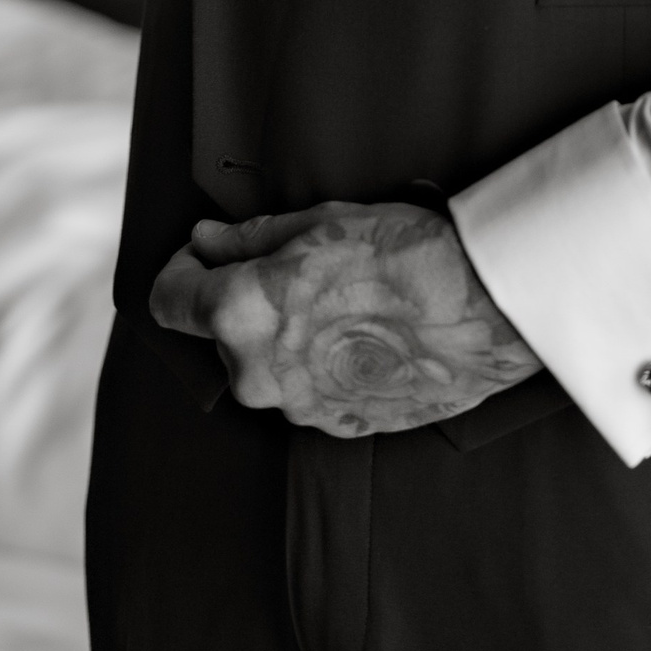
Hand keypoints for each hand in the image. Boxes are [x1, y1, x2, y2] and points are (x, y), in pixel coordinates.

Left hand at [148, 202, 540, 436]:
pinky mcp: (337, 427)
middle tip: (297, 265)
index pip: (167, 301)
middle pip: (222, 335)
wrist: (483, 313)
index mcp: (242, 316)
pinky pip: (309, 389)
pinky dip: (322, 361)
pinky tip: (365, 330)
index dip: (181, 268)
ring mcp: (298, 409)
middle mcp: (258, 374)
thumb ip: (247, 239)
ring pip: (269, 364)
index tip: (206, 251)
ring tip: (344, 297)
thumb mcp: (317, 223)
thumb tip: (206, 242)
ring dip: (287, 333)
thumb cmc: (402, 255)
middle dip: (244, 300)